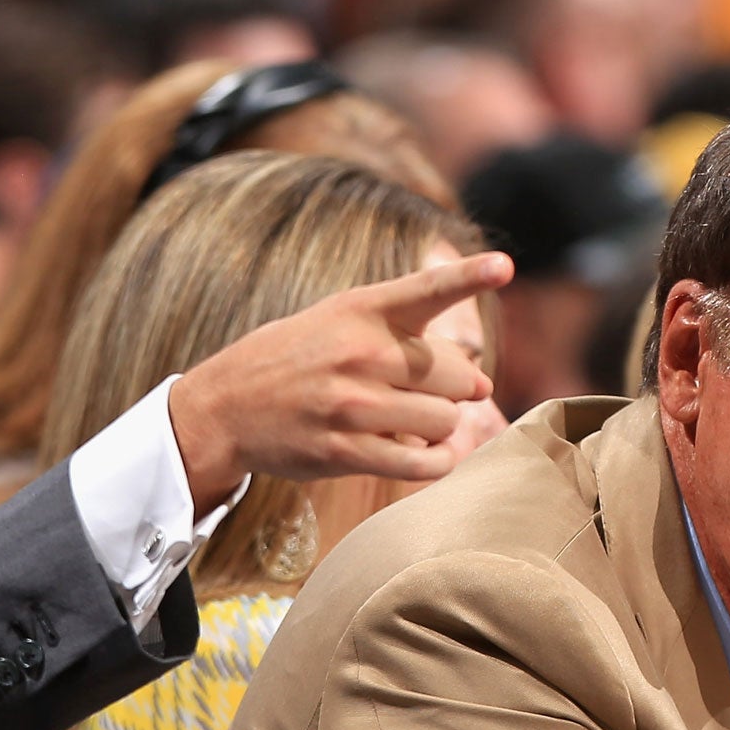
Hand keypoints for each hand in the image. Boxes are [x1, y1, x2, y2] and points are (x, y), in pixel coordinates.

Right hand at [167, 252, 514, 509]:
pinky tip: (431, 454)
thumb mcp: (338, 319)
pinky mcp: (342, 451)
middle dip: (457, 390)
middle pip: (457, 376)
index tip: (504, 266)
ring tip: (416, 422)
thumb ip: (405, 334)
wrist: (226, 406)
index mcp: (361, 310)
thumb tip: (482, 385)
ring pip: (444, 421)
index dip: (469, 275)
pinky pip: (421, 464)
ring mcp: (350, 405)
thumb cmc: (297, 360)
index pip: (425, 290)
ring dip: (442, 428)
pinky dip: (438, 463)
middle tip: (430, 393)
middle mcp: (359, 354)